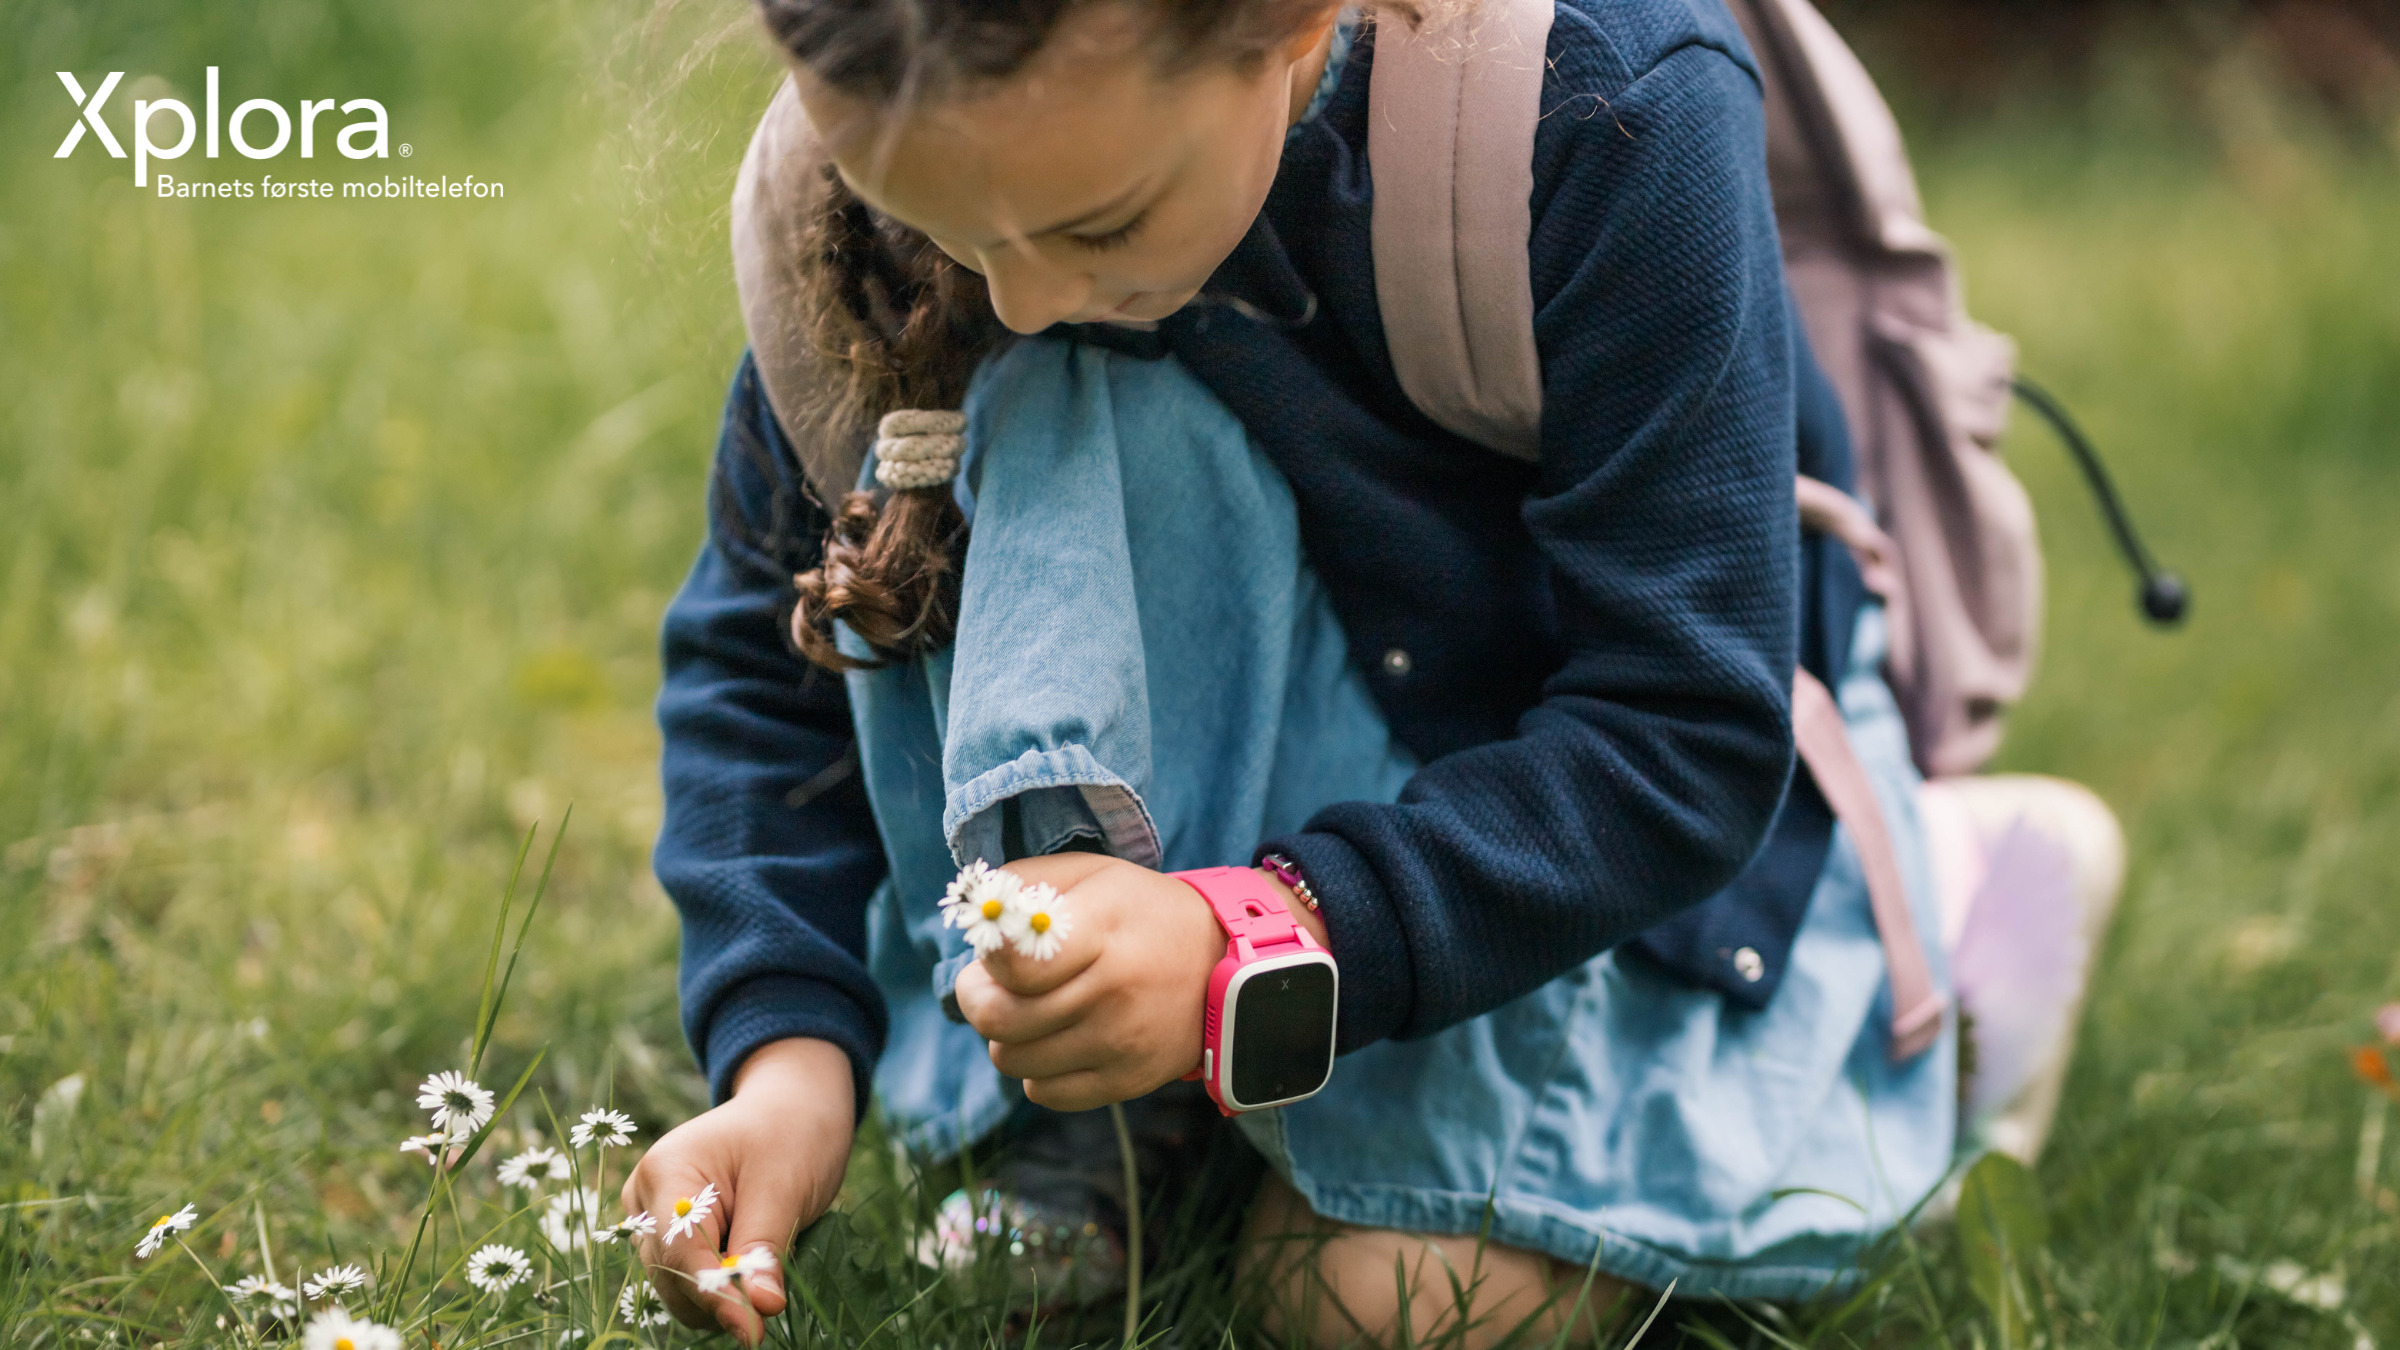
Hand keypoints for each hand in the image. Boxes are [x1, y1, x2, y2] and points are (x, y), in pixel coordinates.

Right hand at [620, 1038, 853, 1345]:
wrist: (790, 1109)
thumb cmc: (791, 1135)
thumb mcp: (786, 1187)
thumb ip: (765, 1249)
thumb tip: (760, 1310)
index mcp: (667, 1171)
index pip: (680, 1252)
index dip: (715, 1295)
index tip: (754, 1331)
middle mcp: (645, 1198)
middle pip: (672, 1277)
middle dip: (721, 1295)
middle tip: (773, 1296)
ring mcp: (652, 1220)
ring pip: (677, 1288)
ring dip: (722, 1294)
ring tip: (766, 1265)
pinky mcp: (668, 1238)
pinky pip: (687, 1282)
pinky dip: (720, 1287)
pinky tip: (750, 1267)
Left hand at [953, 855, 1326, 1110]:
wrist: (1229, 965)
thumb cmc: (1144, 913)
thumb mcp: (1094, 874)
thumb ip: (1026, 881)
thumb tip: (975, 912)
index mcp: (1101, 931)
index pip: (1013, 965)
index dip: (986, 960)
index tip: (991, 951)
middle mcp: (1112, 991)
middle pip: (999, 1019)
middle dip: (977, 999)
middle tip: (989, 985)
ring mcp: (1120, 1043)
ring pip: (1012, 1060)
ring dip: (1007, 1037)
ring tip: (1030, 1010)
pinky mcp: (1128, 1081)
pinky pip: (1045, 1093)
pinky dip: (1038, 1071)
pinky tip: (1058, 1040)